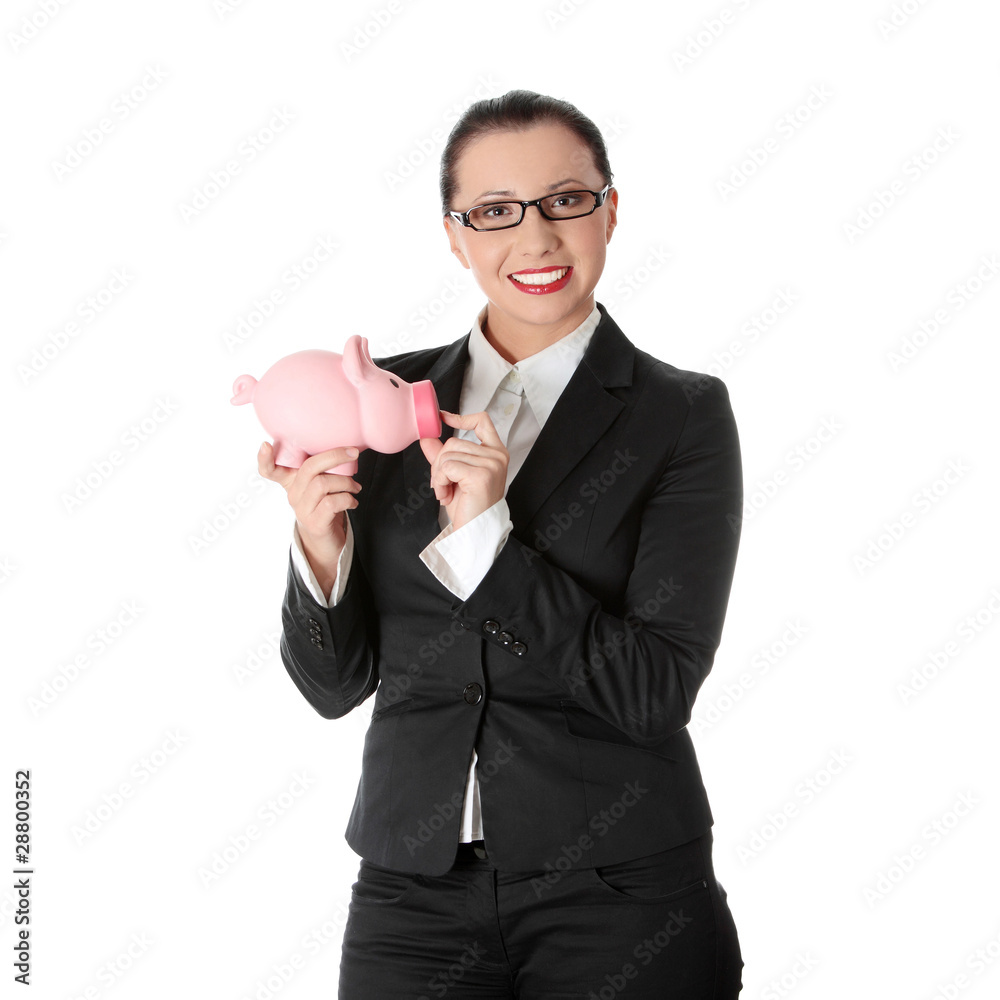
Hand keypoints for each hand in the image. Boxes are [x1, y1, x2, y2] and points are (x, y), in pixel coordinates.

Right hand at [257, 443, 362, 558]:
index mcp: (291, 482)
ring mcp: (302, 510)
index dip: (264, 459)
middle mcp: (293, 495)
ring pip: (322, 484)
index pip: (269, 470)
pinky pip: (332, 503)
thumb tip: (346, 448)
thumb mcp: (320, 485)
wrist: (326, 542)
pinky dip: (348, 498)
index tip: (266, 445)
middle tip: (354, 453)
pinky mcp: (315, 523)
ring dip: (346, 482)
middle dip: (335, 455)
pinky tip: (353, 502)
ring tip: (355, 487)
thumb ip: (323, 468)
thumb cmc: (325, 507)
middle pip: (308, 468)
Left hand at [419, 411, 508, 531]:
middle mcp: (497, 456)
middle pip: (453, 442)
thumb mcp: (453, 477)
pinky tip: (446, 496)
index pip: (482, 421)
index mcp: (495, 453)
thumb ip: (443, 456)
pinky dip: (440, 482)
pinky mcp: (481, 475)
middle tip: (443, 485)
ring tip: (446, 493)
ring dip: (439, 476)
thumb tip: (426, 438)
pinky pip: (447, 467)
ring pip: (447, 454)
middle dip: (439, 464)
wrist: (474, 531)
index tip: (443, 417)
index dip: (461, 417)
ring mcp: (491, 464)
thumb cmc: (469, 507)